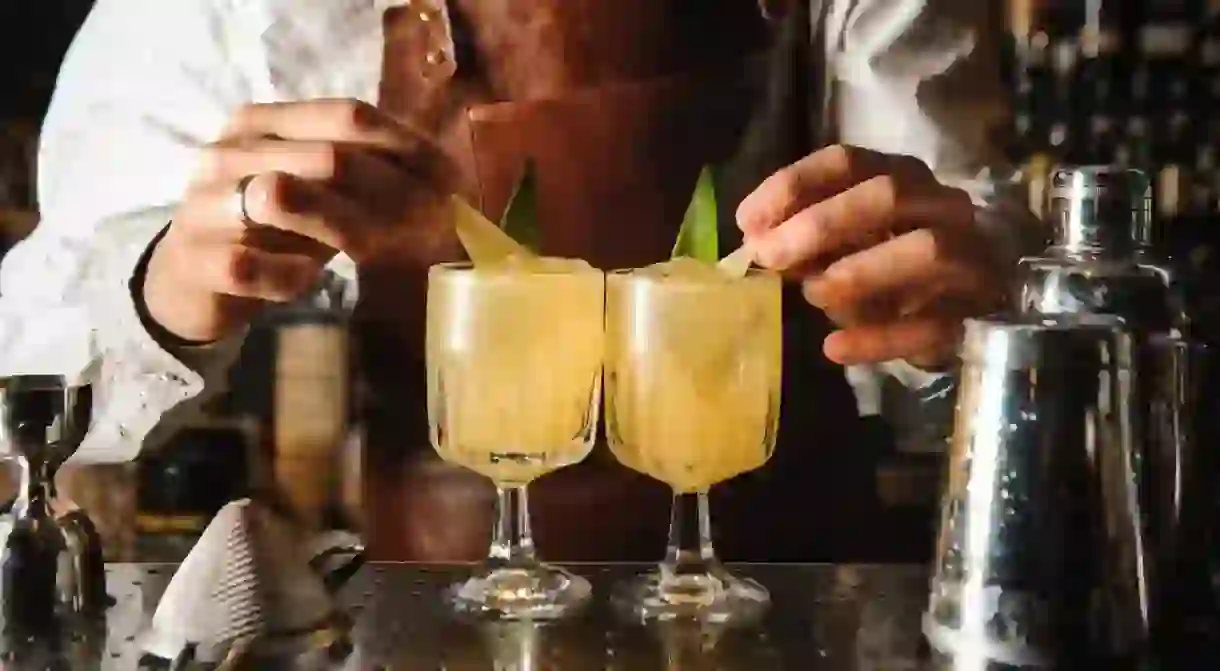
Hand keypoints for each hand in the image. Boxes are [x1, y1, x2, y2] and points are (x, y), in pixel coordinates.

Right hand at [144, 98, 456, 342]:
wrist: (190, 279)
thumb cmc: (269, 231)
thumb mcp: (318, 195)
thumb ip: (363, 178)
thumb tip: (444, 179)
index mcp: (262, 123)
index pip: (347, 116)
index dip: (406, 147)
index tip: (450, 183)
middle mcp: (229, 151)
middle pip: (327, 157)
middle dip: (389, 196)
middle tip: (428, 229)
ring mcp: (204, 202)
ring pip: (282, 199)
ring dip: (341, 231)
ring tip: (366, 254)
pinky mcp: (195, 258)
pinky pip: (253, 265)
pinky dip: (290, 277)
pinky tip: (304, 281)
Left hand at [737, 145, 1006, 367]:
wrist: (952, 311)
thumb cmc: (879, 265)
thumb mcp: (837, 244)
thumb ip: (800, 236)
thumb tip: (755, 241)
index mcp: (900, 176)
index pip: (848, 161)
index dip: (794, 185)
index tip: (748, 221)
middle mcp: (941, 205)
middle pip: (888, 194)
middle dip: (822, 223)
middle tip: (770, 256)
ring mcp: (968, 257)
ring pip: (926, 251)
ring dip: (860, 271)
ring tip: (813, 294)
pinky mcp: (972, 315)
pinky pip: (932, 325)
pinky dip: (879, 338)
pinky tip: (835, 347)